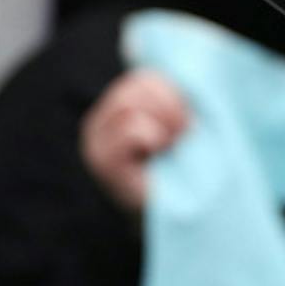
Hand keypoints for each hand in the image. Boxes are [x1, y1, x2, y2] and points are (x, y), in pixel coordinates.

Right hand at [80, 69, 191, 213]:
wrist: (177, 224)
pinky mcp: (102, 162)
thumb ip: (168, 98)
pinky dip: (153, 137)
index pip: (144, 78)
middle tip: (184, 134)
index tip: (188, 121)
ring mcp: (96, 143)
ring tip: (172, 145)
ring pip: (130, 103)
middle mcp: (98, 124)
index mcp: (115, 111)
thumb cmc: (183, 175)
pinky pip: (132, 128)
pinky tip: (158, 154)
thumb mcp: (176, 127)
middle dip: (171, 107)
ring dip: (164, 123)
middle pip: (137, 85)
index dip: (174, 93)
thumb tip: (159, 62)